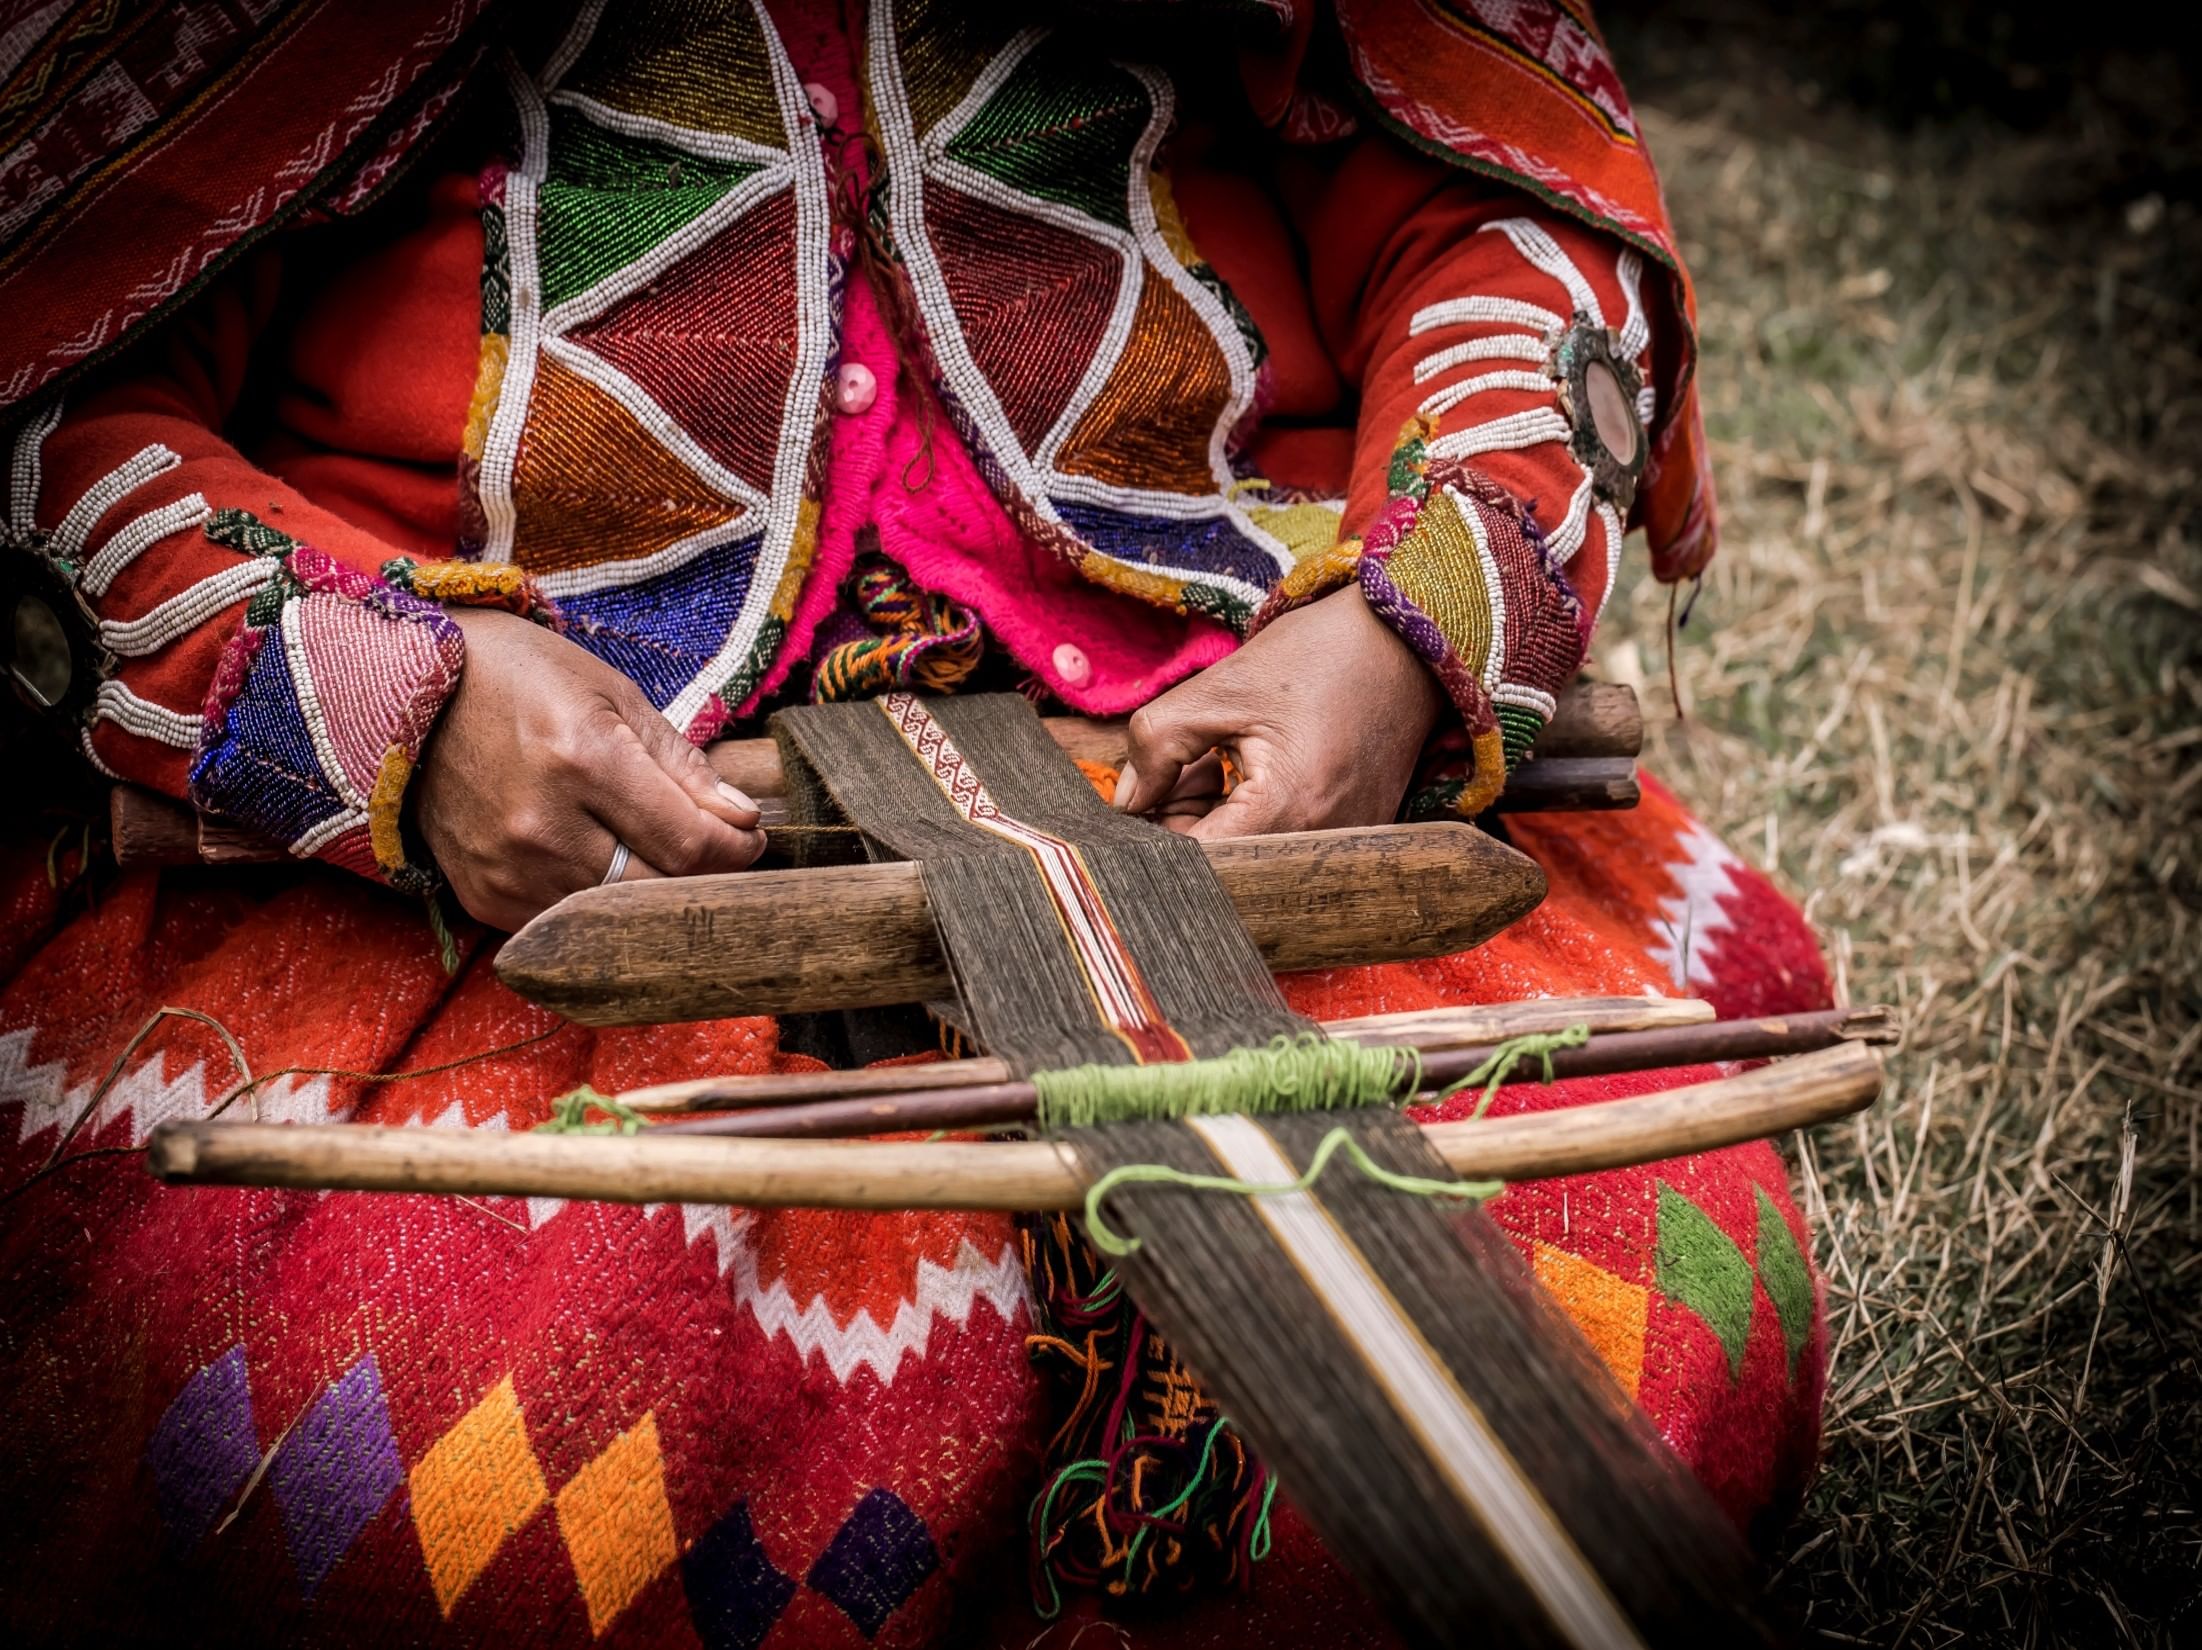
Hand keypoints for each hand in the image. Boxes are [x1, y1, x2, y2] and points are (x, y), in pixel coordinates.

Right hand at [414, 608, 764, 927]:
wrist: (407, 693)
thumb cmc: (521, 678)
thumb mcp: (612, 694)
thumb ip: (682, 763)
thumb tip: (742, 819)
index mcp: (582, 760)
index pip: (689, 845)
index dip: (736, 850)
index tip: (751, 838)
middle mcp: (541, 825)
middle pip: (657, 891)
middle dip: (701, 875)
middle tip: (715, 851)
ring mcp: (506, 869)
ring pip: (615, 915)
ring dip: (648, 891)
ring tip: (655, 851)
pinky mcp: (482, 895)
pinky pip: (566, 921)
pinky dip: (595, 901)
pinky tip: (597, 861)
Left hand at [1114, 585, 1444, 837]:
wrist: (1405, 642)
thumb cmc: (1316, 657)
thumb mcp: (1218, 689)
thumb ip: (1155, 746)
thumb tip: (1127, 803)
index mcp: (1288, 806)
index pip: (1197, 859)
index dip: (1154, 835)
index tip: (1138, 798)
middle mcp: (1322, 842)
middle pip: (1221, 865)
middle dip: (1183, 824)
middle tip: (1177, 767)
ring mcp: (1344, 845)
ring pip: (1248, 858)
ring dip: (1214, 820)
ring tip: (1214, 760)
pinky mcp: (1353, 836)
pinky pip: (1281, 847)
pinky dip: (1250, 819)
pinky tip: (1247, 772)